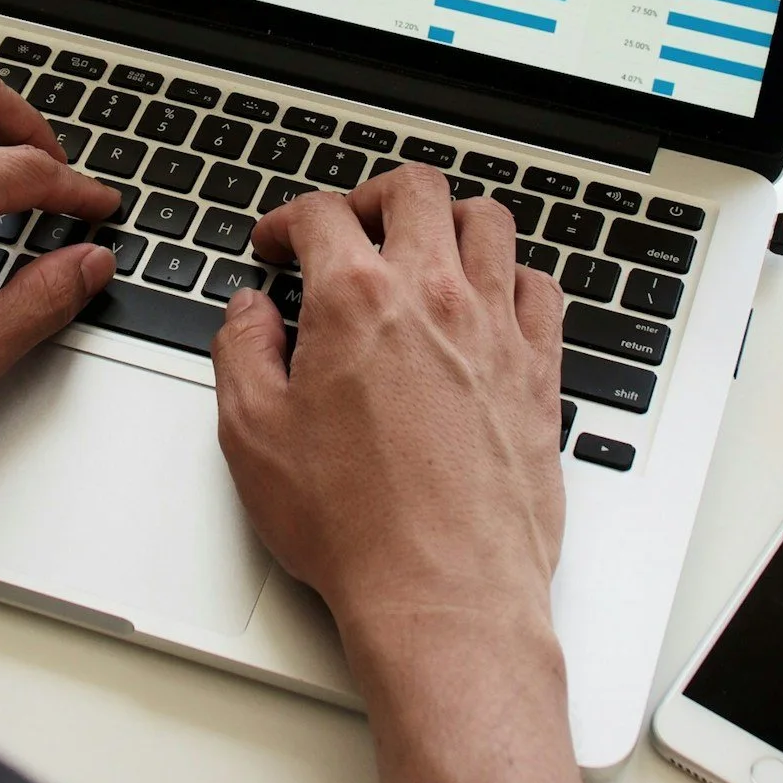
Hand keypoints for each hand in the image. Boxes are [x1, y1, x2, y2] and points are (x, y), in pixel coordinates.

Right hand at [211, 164, 566, 634]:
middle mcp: (435, 297)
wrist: (444, 591)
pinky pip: (540, 288)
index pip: (322, 215)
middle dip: (372, 196)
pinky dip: (513, 276)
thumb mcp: (254, 436)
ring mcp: (496, 329)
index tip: (277, 244)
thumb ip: (242, 352)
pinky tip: (490, 299)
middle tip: (351, 226)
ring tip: (424, 246)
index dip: (287, 220)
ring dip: (449, 220)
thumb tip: (250, 312)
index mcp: (357, 301)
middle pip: (415, 191)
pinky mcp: (539, 371)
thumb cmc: (354, 527)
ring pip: (488, 222)